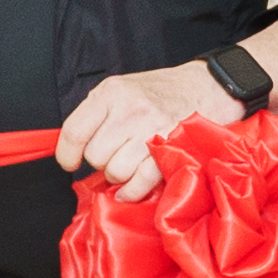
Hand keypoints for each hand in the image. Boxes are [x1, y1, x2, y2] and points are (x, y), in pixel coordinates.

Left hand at [56, 62, 242, 202]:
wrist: (210, 86)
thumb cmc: (162, 91)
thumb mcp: (122, 89)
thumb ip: (97, 114)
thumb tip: (72, 147)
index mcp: (111, 93)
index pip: (74, 131)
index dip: (67, 154)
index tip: (69, 163)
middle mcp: (130, 110)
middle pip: (95, 155)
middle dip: (101, 162)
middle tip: (115, 155)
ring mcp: (153, 129)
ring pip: (116, 171)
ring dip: (120, 176)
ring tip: (130, 164)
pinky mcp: (173, 148)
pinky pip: (142, 181)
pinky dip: (134, 191)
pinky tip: (132, 189)